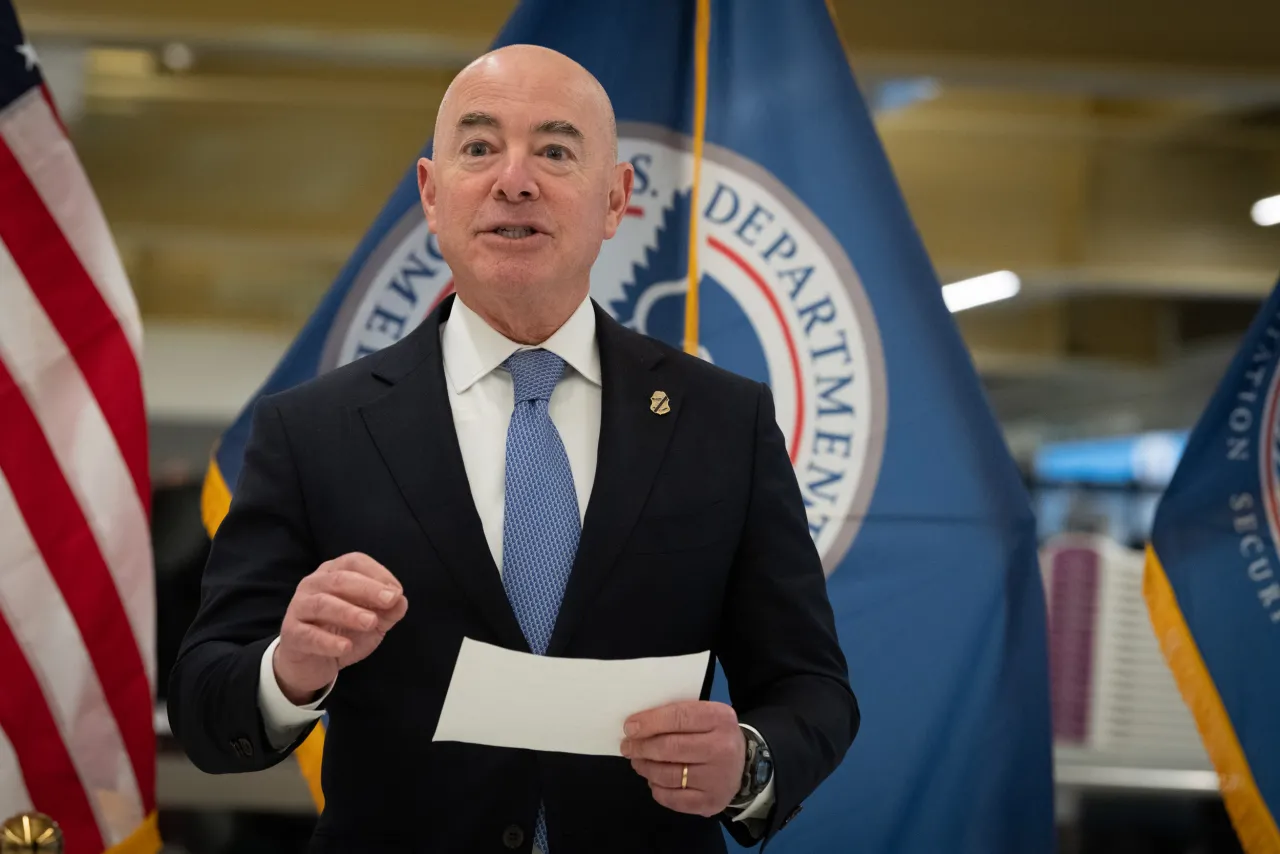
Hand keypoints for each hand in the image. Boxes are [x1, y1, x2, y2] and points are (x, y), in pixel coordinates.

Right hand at [273, 552, 407, 704]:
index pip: (354, 562)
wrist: (311, 663)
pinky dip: (328, 641)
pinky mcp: (291, 633)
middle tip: (390, 600)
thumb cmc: (343, 632)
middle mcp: (313, 584)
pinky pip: (309, 635)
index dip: (377, 573)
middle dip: (367, 588)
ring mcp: (299, 607)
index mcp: (334, 573)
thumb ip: (388, 611)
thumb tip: (401, 600)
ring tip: (370, 622)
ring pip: (322, 603)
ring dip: (349, 612)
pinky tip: (345, 647)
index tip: (397, 592)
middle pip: (339, 579)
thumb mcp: (373, 621)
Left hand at [620, 701, 745, 816]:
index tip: (629, 728)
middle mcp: (722, 748)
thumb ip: (676, 716)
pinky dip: (657, 789)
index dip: (650, 722)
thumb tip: (637, 726)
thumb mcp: (704, 716)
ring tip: (639, 762)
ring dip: (646, 768)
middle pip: (670, 748)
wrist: (742, 765)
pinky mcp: (710, 801)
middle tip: (628, 747)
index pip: (678, 717)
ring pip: (668, 775)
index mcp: (719, 718)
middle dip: (642, 747)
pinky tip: (654, 780)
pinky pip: (672, 798)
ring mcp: (717, 778)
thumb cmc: (714, 735)